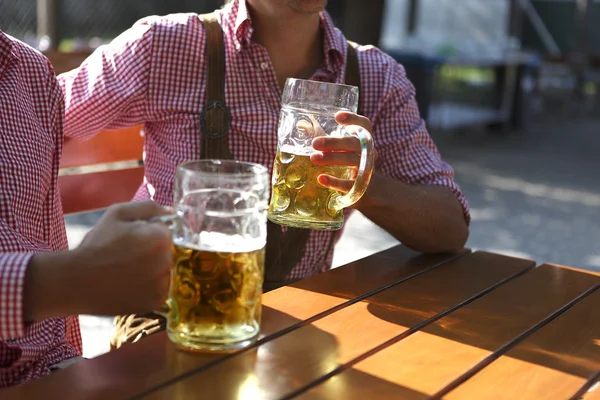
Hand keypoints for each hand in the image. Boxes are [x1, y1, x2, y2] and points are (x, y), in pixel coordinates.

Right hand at [73, 201, 172, 315]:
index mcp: (161, 237)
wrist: (77, 281)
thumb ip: (147, 207)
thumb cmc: (97, 245)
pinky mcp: (157, 301)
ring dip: (150, 269)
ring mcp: (163, 284)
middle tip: (125, 256)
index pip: (163, 231)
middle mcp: (168, 261)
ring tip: (126, 271)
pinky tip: (129, 285)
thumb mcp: (118, 214)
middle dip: (150, 250)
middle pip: (165, 251)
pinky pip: (158, 289)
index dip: (145, 233)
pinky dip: (147, 287)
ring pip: (163, 270)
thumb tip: (170, 210)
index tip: (128, 240)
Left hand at [310, 111, 376, 191]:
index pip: (364, 125)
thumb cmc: (350, 162)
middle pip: (355, 143)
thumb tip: (301, 126)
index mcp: (364, 140)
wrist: (368, 190)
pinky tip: (321, 178)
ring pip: (352, 160)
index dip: (353, 119)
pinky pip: (349, 184)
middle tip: (315, 143)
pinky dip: (335, 181)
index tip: (337, 116)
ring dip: (332, 158)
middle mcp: (368, 152)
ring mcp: (366, 170)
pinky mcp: (361, 187)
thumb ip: (324, 138)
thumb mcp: (341, 149)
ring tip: (314, 158)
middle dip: (335, 142)